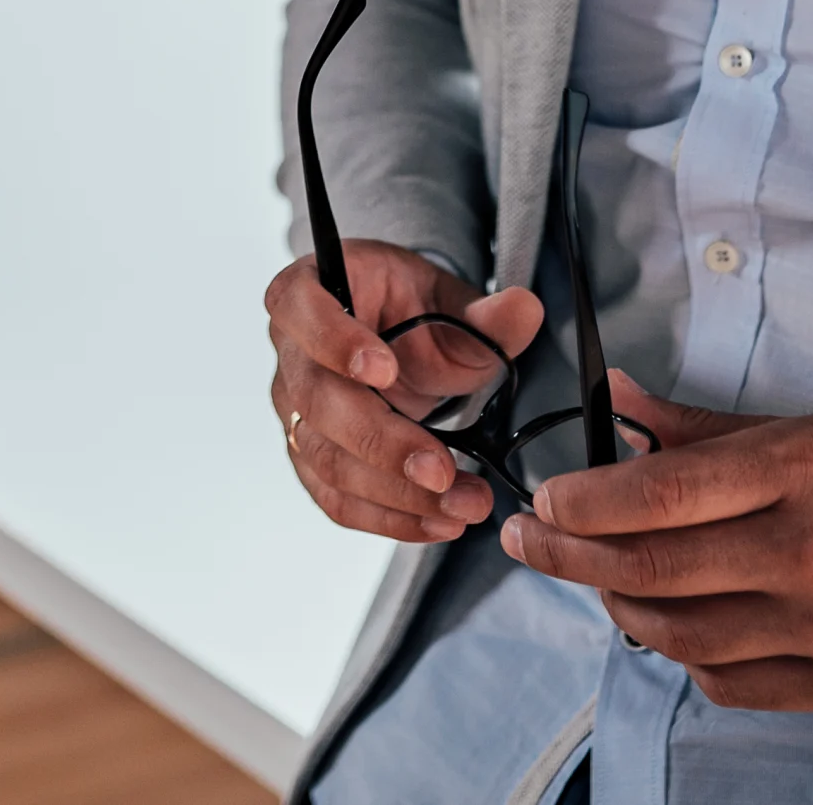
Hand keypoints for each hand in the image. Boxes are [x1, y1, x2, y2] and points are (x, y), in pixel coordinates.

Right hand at [264, 242, 545, 543]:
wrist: (397, 338)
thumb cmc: (407, 309)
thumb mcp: (448, 299)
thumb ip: (485, 313)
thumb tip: (521, 309)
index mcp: (309, 291)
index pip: (299, 307)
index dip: (334, 340)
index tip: (384, 370)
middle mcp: (291, 352)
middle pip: (317, 400)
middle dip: (382, 442)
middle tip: (439, 469)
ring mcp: (294, 410)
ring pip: (327, 460)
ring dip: (396, 493)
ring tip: (461, 504)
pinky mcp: (310, 458)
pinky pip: (338, 498)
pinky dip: (390, 518)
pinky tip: (438, 521)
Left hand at [497, 377, 812, 708]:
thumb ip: (707, 427)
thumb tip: (621, 405)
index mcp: (799, 471)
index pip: (658, 494)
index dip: (583, 503)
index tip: (546, 501)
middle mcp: (807, 552)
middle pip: (651, 569)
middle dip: (569, 557)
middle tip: (529, 542)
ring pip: (679, 634)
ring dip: (619, 609)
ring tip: (598, 583)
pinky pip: (729, 683)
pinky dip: (685, 655)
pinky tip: (672, 627)